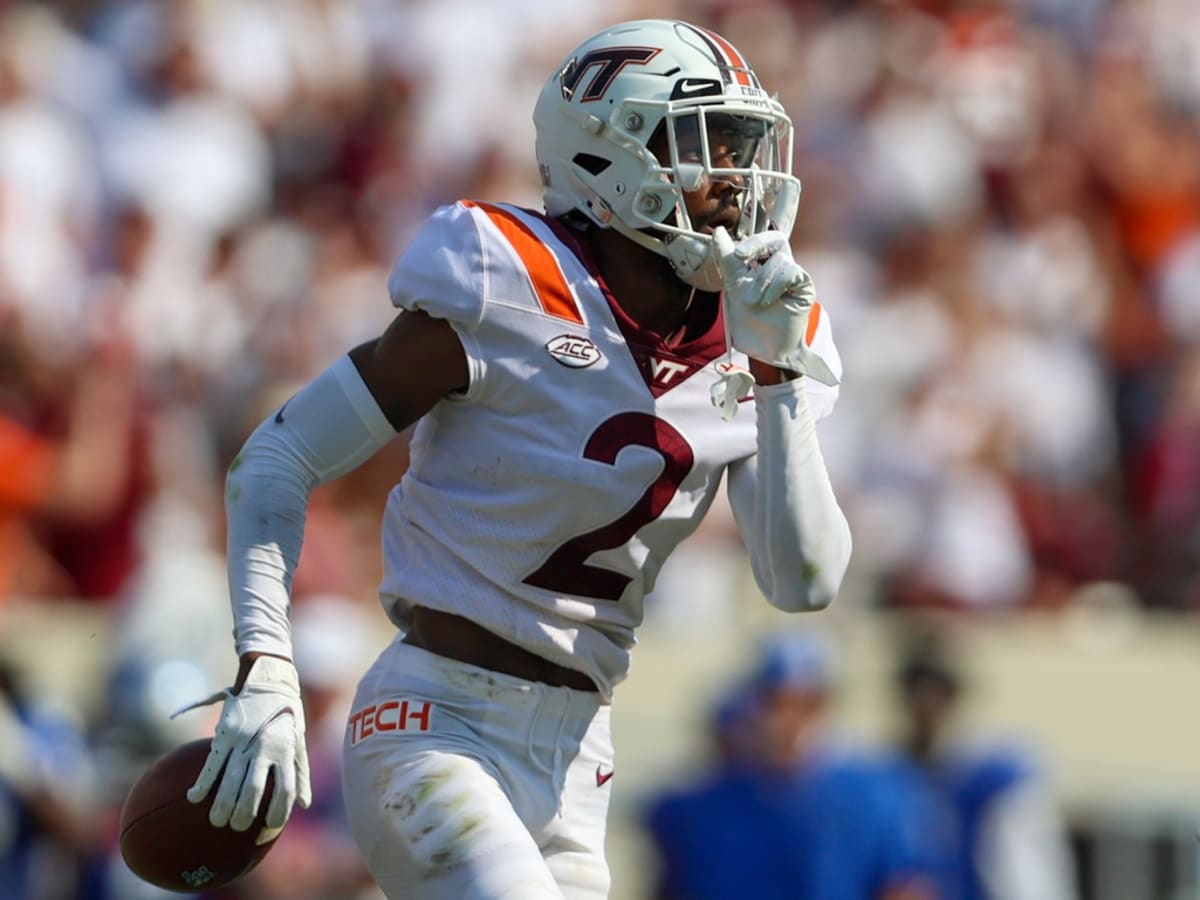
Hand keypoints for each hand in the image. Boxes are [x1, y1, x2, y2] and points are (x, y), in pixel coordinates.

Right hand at [175, 655, 310, 831]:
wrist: (268, 679)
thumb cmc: (287, 714)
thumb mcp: (299, 740)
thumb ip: (301, 773)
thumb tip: (304, 804)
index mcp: (286, 749)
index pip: (284, 788)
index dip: (278, 811)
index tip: (270, 826)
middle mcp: (264, 747)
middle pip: (254, 789)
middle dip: (244, 813)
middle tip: (236, 828)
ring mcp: (243, 740)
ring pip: (230, 779)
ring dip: (221, 804)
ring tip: (216, 822)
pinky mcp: (225, 732)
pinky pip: (212, 762)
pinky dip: (203, 782)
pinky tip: (195, 798)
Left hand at [712, 227, 837, 385]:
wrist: (762, 348)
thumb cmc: (749, 321)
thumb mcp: (733, 286)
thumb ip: (728, 259)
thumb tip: (717, 231)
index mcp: (764, 264)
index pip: (763, 239)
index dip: (754, 235)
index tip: (731, 245)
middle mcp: (781, 266)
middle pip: (776, 238)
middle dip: (756, 244)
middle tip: (740, 258)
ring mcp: (795, 276)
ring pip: (779, 259)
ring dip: (761, 282)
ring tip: (754, 302)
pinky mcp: (805, 286)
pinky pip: (791, 272)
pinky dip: (775, 287)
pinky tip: (769, 302)